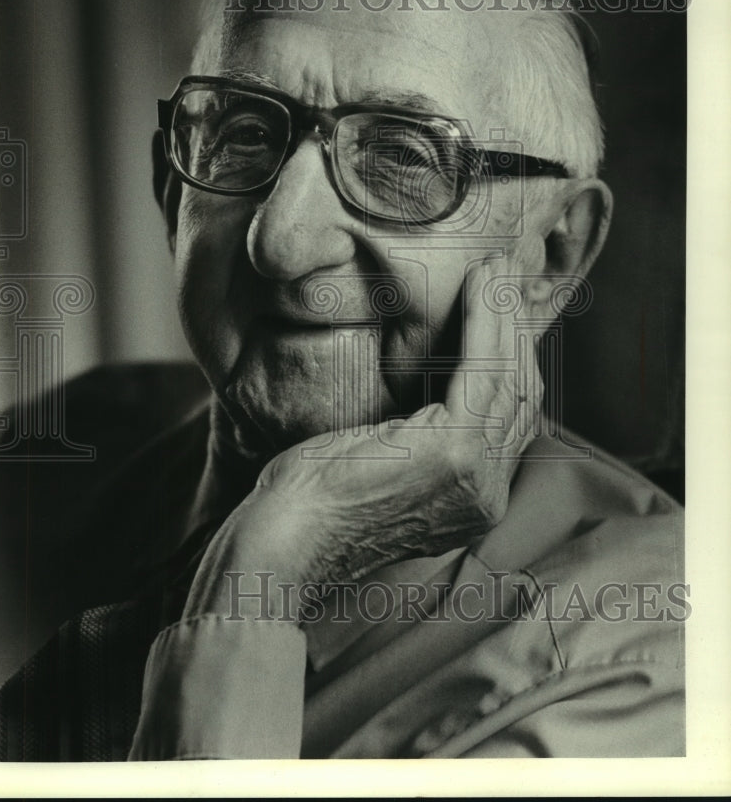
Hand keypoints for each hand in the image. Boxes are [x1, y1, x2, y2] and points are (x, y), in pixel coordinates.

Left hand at [183, 253, 542, 619]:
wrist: (284, 538)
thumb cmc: (315, 498)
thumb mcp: (383, 461)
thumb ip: (422, 436)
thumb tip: (429, 392)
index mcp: (474, 498)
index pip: (510, 416)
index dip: (511, 357)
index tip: (502, 308)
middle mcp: (488, 493)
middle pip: (522, 394)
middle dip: (517, 329)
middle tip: (507, 274)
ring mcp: (478, 476)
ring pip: (510, 377)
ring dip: (505, 314)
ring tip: (497, 267)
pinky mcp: (456, 452)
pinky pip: (484, 370)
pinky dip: (488, 321)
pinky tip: (483, 284)